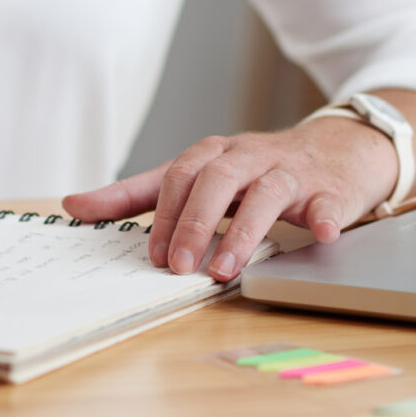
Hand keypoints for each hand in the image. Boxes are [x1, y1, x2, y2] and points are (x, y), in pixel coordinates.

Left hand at [63, 118, 396, 281]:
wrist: (342, 148)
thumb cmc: (260, 168)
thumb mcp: (199, 174)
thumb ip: (139, 192)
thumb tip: (73, 205)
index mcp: (214, 155)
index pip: (178, 176)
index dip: (162, 215)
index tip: (150, 254)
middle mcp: (249, 158)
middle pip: (216, 180)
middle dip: (194, 224)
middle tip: (180, 266)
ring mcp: (292, 172)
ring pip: (265, 193)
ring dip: (243, 232)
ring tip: (226, 269)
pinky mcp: (330, 189)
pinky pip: (326, 203)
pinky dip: (322, 219)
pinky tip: (318, 236)